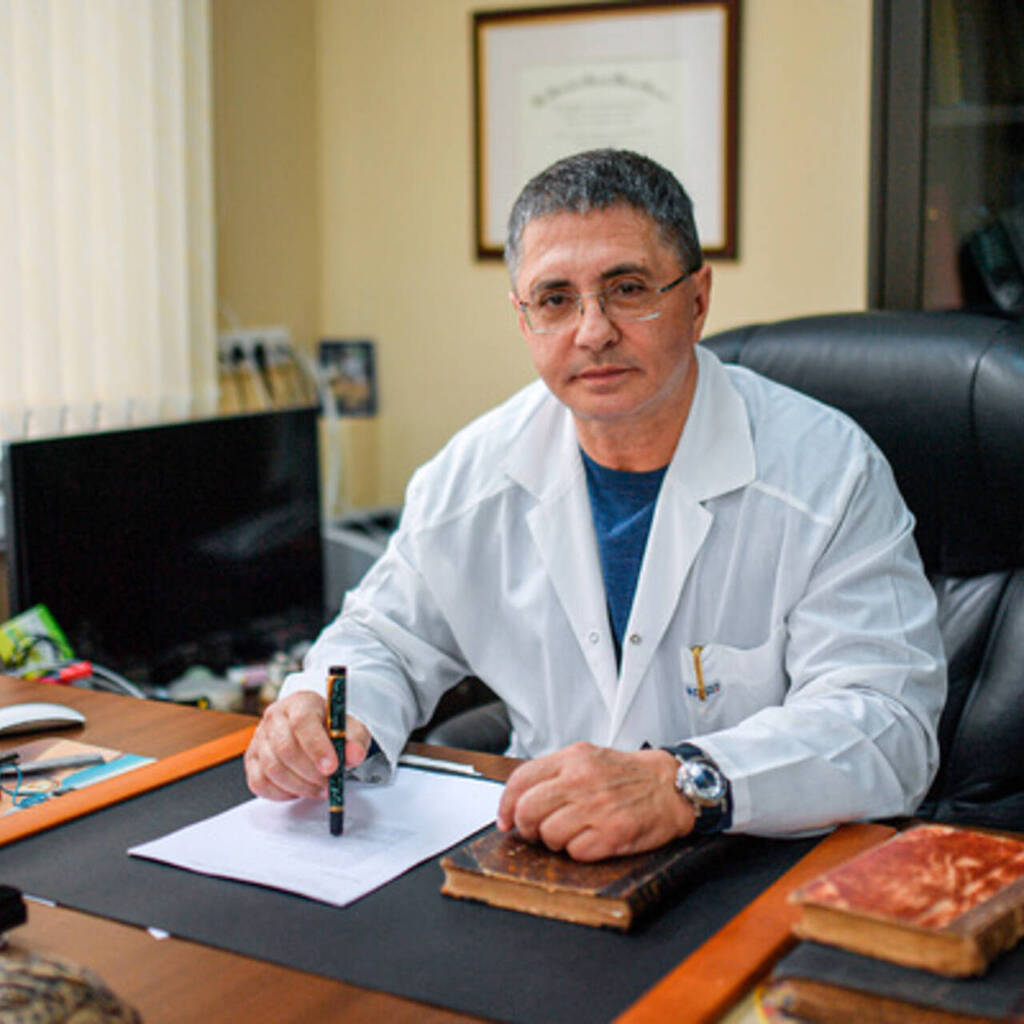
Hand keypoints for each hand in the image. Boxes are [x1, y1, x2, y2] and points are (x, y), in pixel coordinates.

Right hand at [244, 690, 371, 800]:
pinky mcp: (251, 760)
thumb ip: (355, 740)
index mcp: (300, 702)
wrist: (315, 732)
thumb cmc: (331, 730)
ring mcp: (259, 738)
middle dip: (311, 773)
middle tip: (329, 784)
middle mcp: (275, 717)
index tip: (332, 767)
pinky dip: (282, 793)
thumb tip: (354, 754)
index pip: (302, 722)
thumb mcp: (350, 729)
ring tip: (319, 788)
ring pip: (273, 768)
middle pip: (285, 748)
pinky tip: (299, 789)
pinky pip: (260, 783)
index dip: (317, 747)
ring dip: (300, 786)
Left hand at [496, 742, 694, 861]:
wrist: (670, 785)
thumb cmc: (628, 775)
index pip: (521, 780)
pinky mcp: (612, 832)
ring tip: (572, 833)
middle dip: (527, 827)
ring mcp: (596, 807)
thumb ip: (555, 773)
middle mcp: (581, 780)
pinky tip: (591, 840)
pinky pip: (575, 852)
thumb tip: (519, 798)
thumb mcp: (588, 758)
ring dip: (555, 841)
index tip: (506, 819)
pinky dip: (579, 852)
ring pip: (548, 834)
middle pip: (527, 811)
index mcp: (572, 759)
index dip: (505, 805)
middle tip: (536, 831)